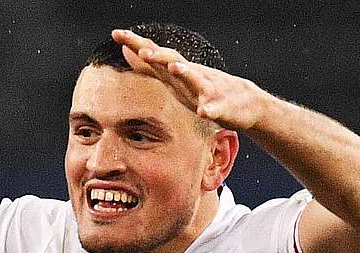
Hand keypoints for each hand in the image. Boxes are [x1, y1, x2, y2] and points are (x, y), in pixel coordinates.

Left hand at [110, 28, 269, 131]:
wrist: (244, 102)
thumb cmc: (204, 89)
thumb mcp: (174, 79)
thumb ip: (151, 67)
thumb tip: (128, 52)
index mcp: (177, 72)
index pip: (154, 54)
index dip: (136, 44)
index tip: (116, 33)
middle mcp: (191, 75)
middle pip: (173, 60)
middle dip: (157, 55)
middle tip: (140, 49)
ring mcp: (207, 89)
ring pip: (196, 79)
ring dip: (185, 72)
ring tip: (173, 67)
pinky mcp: (222, 107)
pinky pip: (215, 108)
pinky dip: (209, 109)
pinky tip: (202, 111)